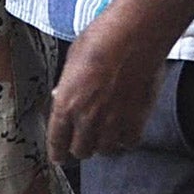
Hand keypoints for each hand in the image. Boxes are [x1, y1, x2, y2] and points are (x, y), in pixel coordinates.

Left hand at [48, 2, 166, 161]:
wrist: (134, 36)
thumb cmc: (102, 39)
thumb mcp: (72, 61)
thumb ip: (68, 86)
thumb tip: (63, 96)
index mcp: (66, 104)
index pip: (57, 141)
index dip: (57, 152)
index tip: (59, 156)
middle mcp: (87, 119)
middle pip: (81, 151)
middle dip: (81, 146)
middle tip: (84, 138)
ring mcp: (113, 123)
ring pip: (105, 150)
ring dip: (103, 143)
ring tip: (105, 132)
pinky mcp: (136, 121)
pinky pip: (128, 143)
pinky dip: (125, 139)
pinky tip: (124, 129)